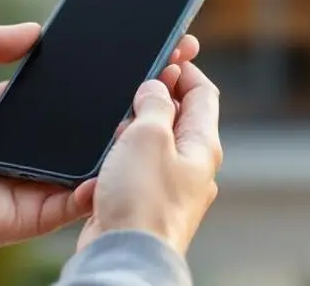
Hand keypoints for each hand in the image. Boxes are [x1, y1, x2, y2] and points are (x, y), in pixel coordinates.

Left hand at [0, 23, 201, 250]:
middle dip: (134, 105)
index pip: (79, 94)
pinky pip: (80, 200)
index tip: (147, 53)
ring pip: (97, 163)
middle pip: (97, 127)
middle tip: (170, 78)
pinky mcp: (39, 212)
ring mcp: (42, 181)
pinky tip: (127, 160)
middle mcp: (38, 148)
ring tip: (155, 114)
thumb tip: (36, 29)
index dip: (112, 76)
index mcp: (23, 115)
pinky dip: (104, 184)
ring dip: (127, 143)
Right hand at [76, 62, 222, 255]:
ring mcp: (168, 185)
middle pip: (179, 115)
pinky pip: (135, 166)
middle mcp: (191, 166)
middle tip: (135, 83)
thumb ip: (155, 103)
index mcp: (203, 146)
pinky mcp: (143, 201)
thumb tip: (156, 87)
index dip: (185, 68)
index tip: (166, 53)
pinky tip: (105, 154)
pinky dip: (121, 153)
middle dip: (156, 95)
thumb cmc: (142, 202)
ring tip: (118, 124)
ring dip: (134, 125)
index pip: (204, 94)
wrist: (123, 256)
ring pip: (153, 141)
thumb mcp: (149, 135)